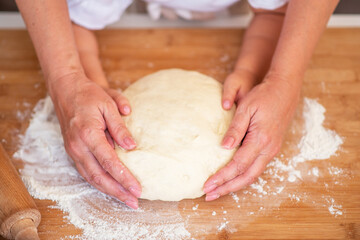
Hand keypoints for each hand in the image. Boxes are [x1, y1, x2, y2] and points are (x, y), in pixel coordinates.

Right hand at [50, 72, 140, 208]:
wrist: (66, 90)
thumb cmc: (89, 95)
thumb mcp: (108, 105)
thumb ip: (120, 127)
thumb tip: (132, 147)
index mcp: (88, 134)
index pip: (109, 162)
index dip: (124, 178)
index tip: (137, 189)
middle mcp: (78, 146)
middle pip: (99, 176)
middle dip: (118, 192)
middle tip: (134, 202)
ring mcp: (73, 151)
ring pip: (91, 178)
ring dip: (109, 191)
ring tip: (125, 199)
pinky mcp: (72, 152)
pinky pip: (86, 172)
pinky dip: (99, 183)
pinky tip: (110, 188)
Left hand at [203, 72, 300, 200]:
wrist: (285, 88)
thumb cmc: (264, 95)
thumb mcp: (246, 108)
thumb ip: (235, 129)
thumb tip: (224, 147)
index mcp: (261, 140)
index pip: (237, 166)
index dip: (221, 177)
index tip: (207, 185)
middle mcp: (269, 149)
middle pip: (246, 177)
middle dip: (226, 188)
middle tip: (209, 195)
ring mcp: (272, 149)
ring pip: (252, 175)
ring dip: (234, 185)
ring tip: (218, 190)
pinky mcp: (271, 147)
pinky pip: (256, 168)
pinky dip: (243, 176)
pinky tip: (232, 178)